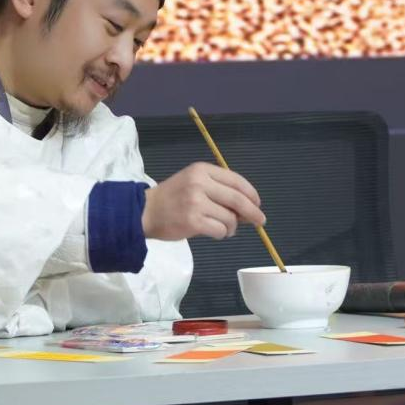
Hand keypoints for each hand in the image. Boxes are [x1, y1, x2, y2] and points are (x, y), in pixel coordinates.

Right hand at [142, 162, 263, 240]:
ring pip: (230, 218)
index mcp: (201, 170)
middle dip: (253, 212)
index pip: (235, 180)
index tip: (257, 203)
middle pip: (238, 199)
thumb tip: (247, 208)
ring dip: (232, 227)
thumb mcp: (193, 183)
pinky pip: (220, 230)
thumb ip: (218, 190)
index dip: (251, 193)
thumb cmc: (171, 198)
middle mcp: (199, 183)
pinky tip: (214, 232)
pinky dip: (221, 234)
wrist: (144, 211)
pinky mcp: (193, 221)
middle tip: (260, 221)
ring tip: (223, 228)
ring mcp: (196, 202)